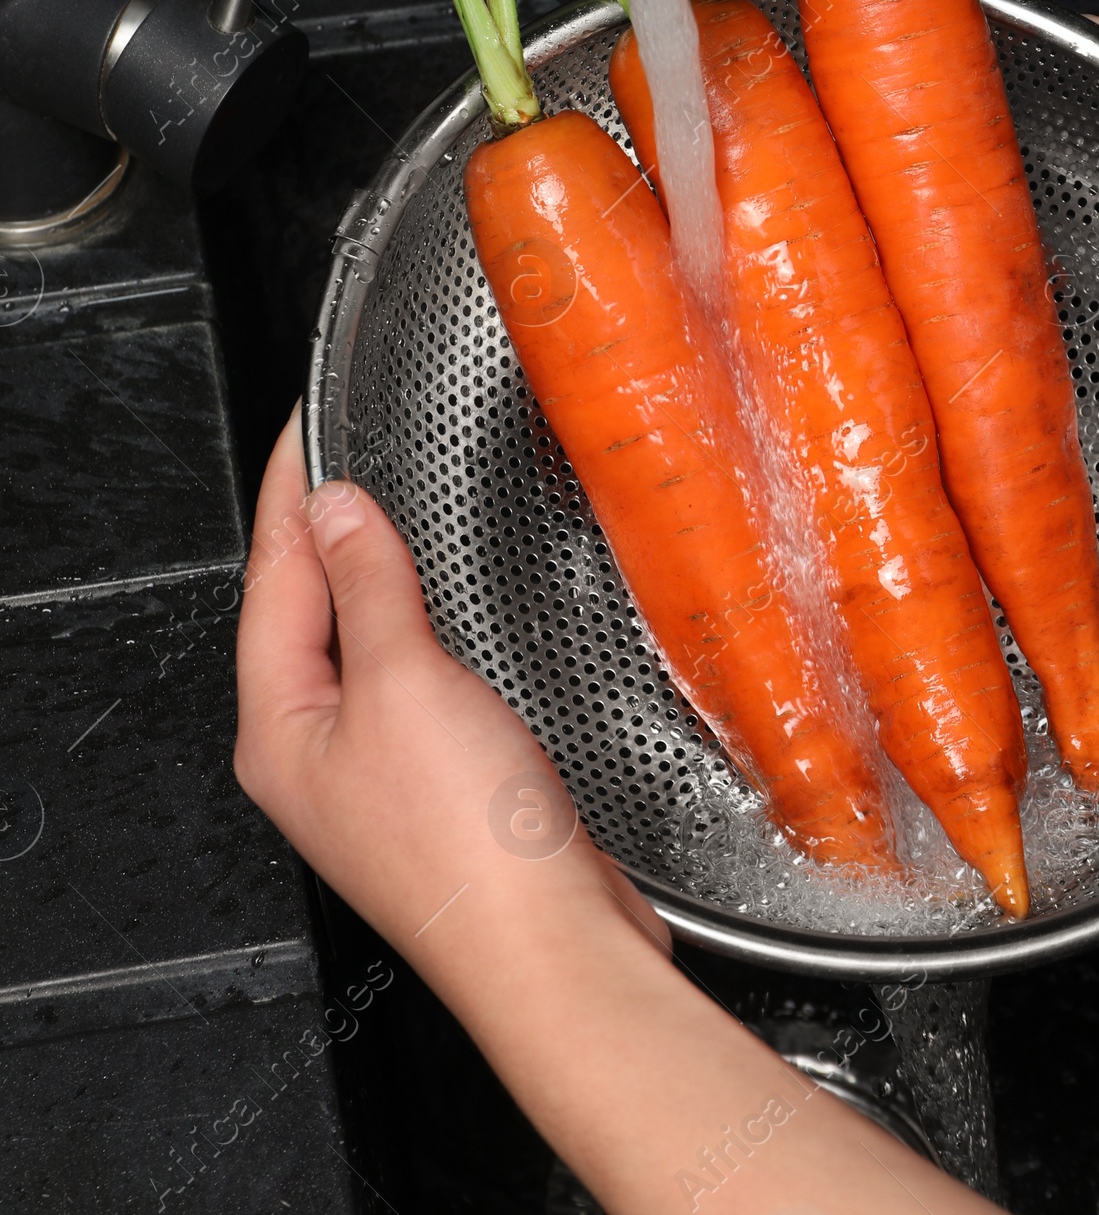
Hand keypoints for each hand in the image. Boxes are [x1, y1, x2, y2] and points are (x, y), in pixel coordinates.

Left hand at [235, 414, 669, 1013]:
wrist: (552, 950)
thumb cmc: (471, 847)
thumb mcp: (406, 682)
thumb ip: (369, 585)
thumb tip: (333, 510)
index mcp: (280, 728)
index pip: (271, 575)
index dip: (291, 490)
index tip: (308, 422)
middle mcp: (315, 752)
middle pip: (305, 607)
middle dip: (327, 525)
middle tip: (351, 444)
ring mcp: (376, 771)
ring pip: (364, 641)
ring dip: (381, 573)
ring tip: (399, 504)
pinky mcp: (438, 783)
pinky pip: (416, 677)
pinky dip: (428, 624)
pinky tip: (457, 607)